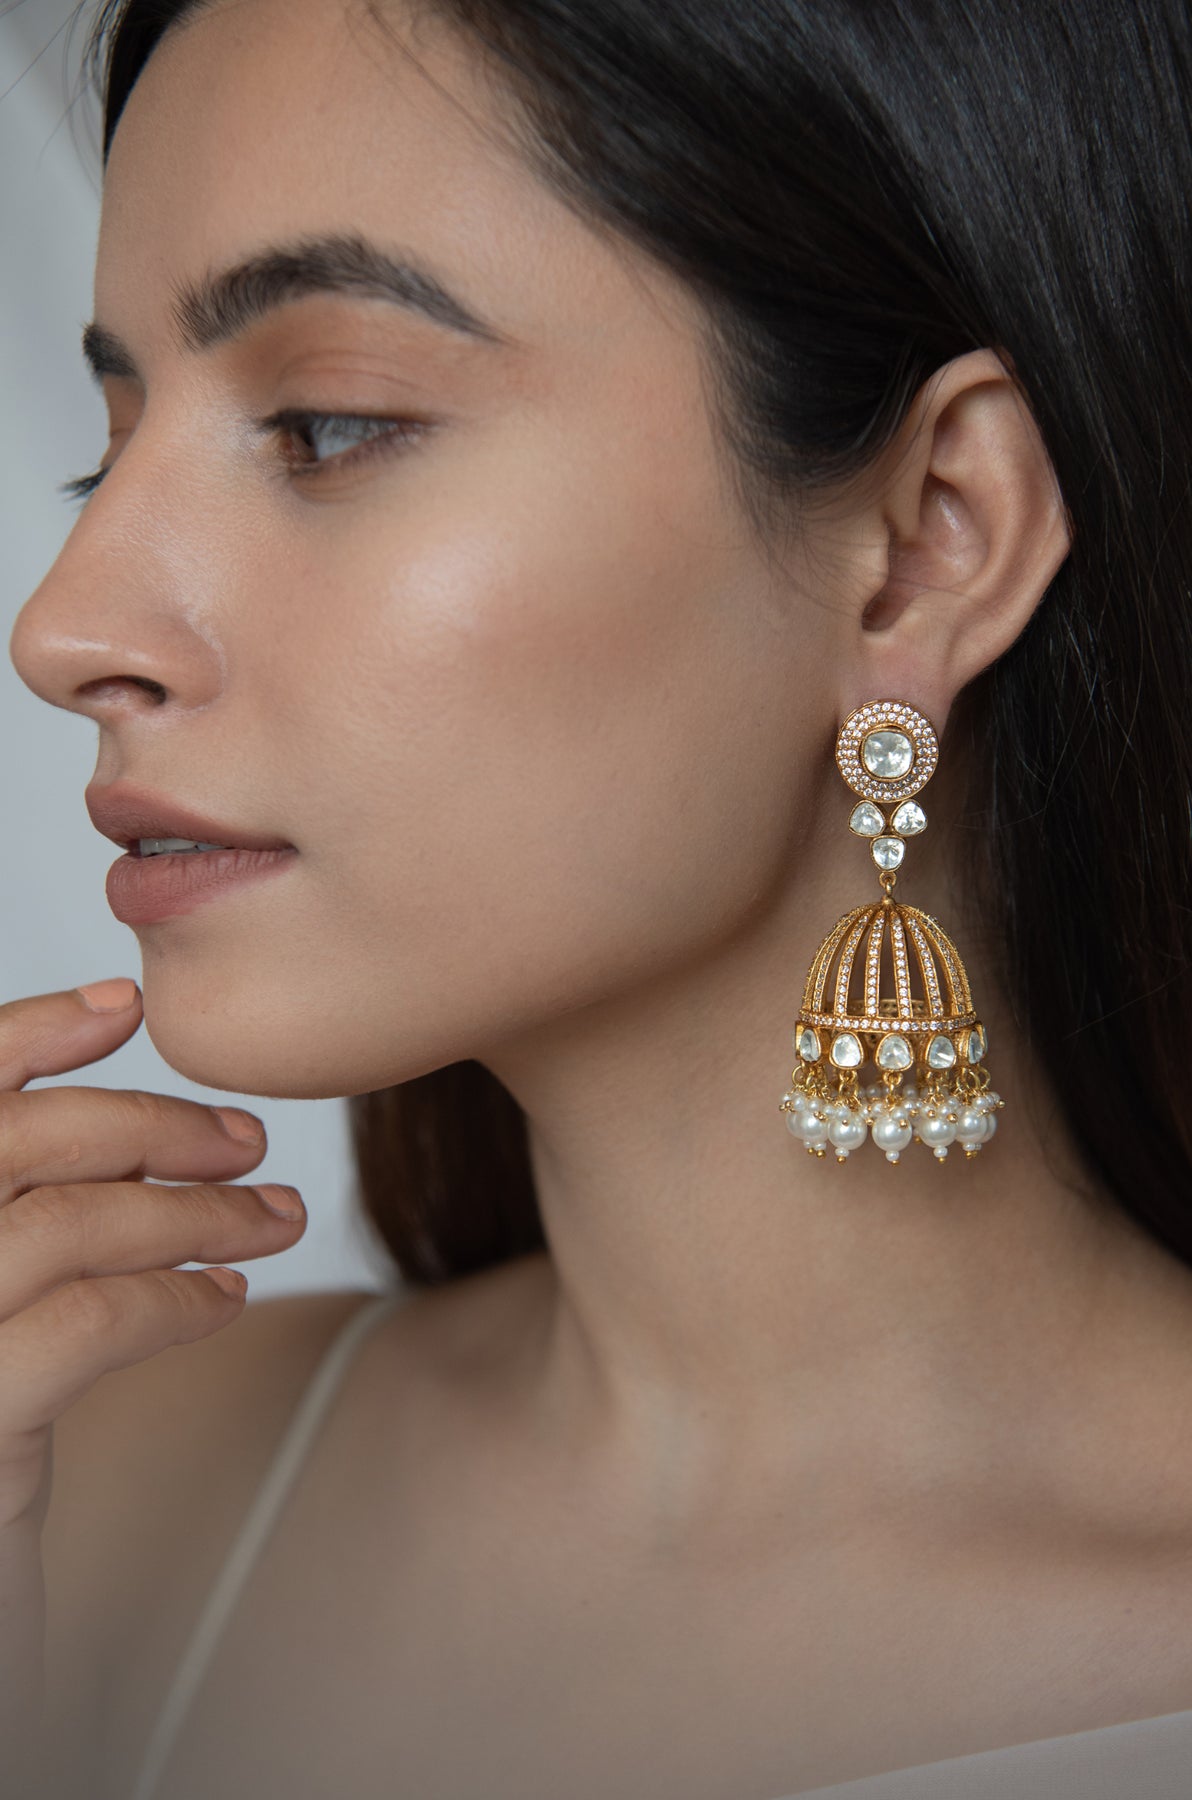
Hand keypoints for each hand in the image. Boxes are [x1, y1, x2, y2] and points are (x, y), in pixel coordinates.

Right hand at [0, 978, 305, 1780]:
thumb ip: (33, 1232)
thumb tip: (140, 1141)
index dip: (25, 1035)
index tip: (121, 1008)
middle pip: (12, 1145)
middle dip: (145, 1123)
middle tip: (247, 1141)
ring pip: (63, 1225)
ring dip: (191, 1210)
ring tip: (273, 1216)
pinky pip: (85, 1325)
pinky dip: (173, 1297)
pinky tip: (226, 1297)